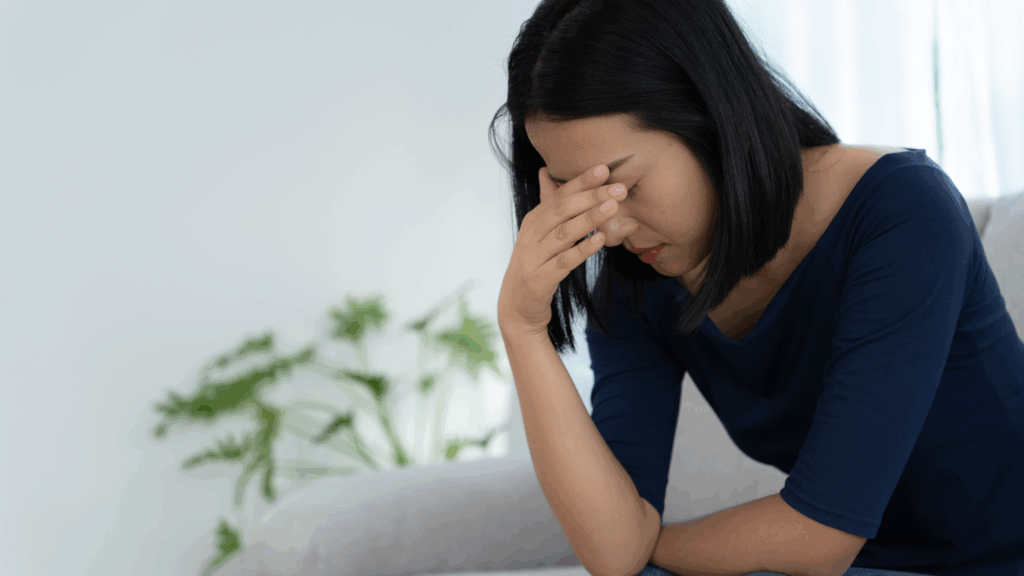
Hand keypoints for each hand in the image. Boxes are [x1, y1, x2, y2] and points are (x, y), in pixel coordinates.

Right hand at [497, 164, 627, 338]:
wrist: (517, 308)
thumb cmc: (535, 265)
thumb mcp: (538, 233)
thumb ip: (546, 204)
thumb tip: (545, 171)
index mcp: (534, 221)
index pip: (558, 195)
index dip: (580, 181)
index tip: (604, 168)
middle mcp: (531, 235)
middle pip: (562, 210)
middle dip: (591, 196)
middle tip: (618, 187)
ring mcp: (533, 257)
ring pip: (564, 233)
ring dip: (589, 218)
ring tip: (613, 207)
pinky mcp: (540, 280)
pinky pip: (564, 262)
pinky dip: (582, 250)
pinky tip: (600, 241)